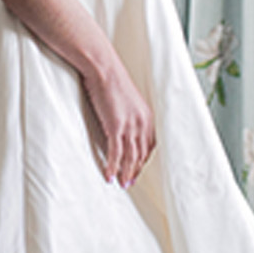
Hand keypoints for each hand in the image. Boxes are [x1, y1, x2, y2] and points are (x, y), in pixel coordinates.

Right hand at [79, 52, 155, 186]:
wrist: (104, 68)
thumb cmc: (111, 81)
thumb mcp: (126, 100)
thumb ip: (128, 114)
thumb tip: (121, 124)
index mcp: (147, 116)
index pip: (150, 144)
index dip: (144, 159)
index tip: (138, 169)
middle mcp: (142, 122)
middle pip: (142, 153)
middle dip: (136, 170)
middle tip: (129, 183)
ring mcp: (130, 125)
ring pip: (130, 156)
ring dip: (126, 172)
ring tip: (121, 184)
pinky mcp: (116, 126)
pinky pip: (116, 153)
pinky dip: (112, 166)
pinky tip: (109, 176)